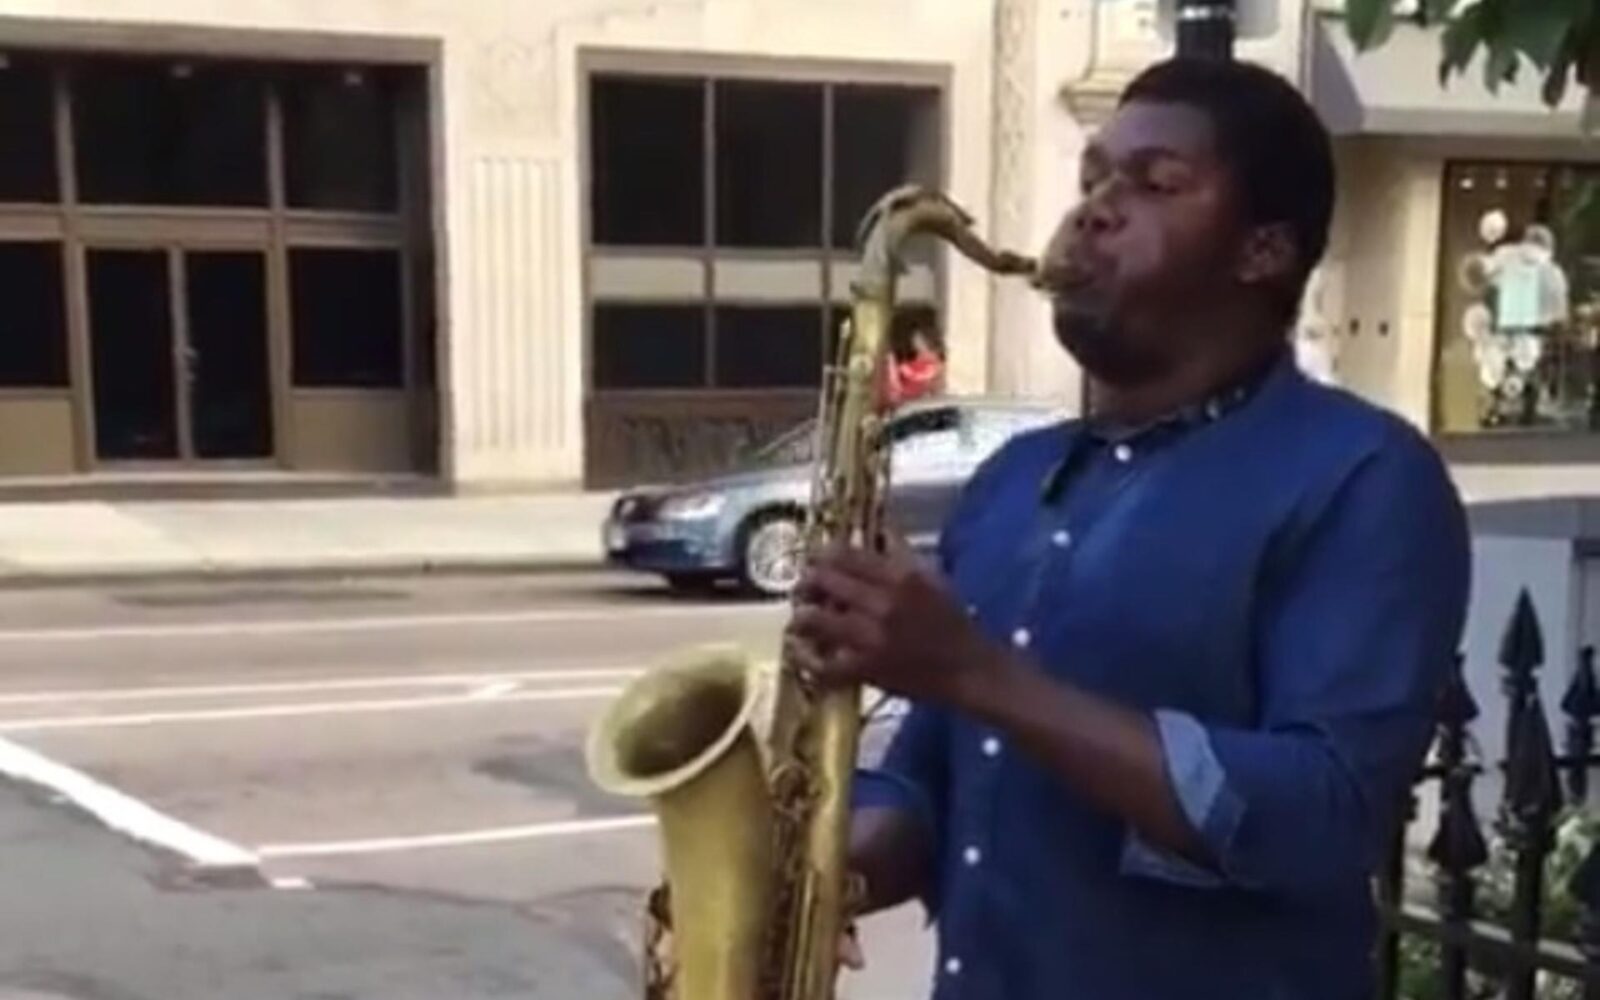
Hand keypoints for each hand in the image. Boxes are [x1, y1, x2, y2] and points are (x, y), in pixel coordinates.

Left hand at [785, 537, 995, 707]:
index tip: (815, 560)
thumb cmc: (953, 622)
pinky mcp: (867, 669)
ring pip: (814, 620)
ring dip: (800, 618)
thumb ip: (902, 552)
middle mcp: (882, 602)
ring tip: (799, 622)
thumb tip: (879, 529)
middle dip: (805, 584)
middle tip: (803, 591)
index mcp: (900, 575)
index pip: (845, 554)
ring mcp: (871, 637)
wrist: (969, 669)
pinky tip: (803, 655)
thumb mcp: (933, 578)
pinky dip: (807, 660)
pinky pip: (824, 665)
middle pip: (823, 580)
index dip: (821, 554)